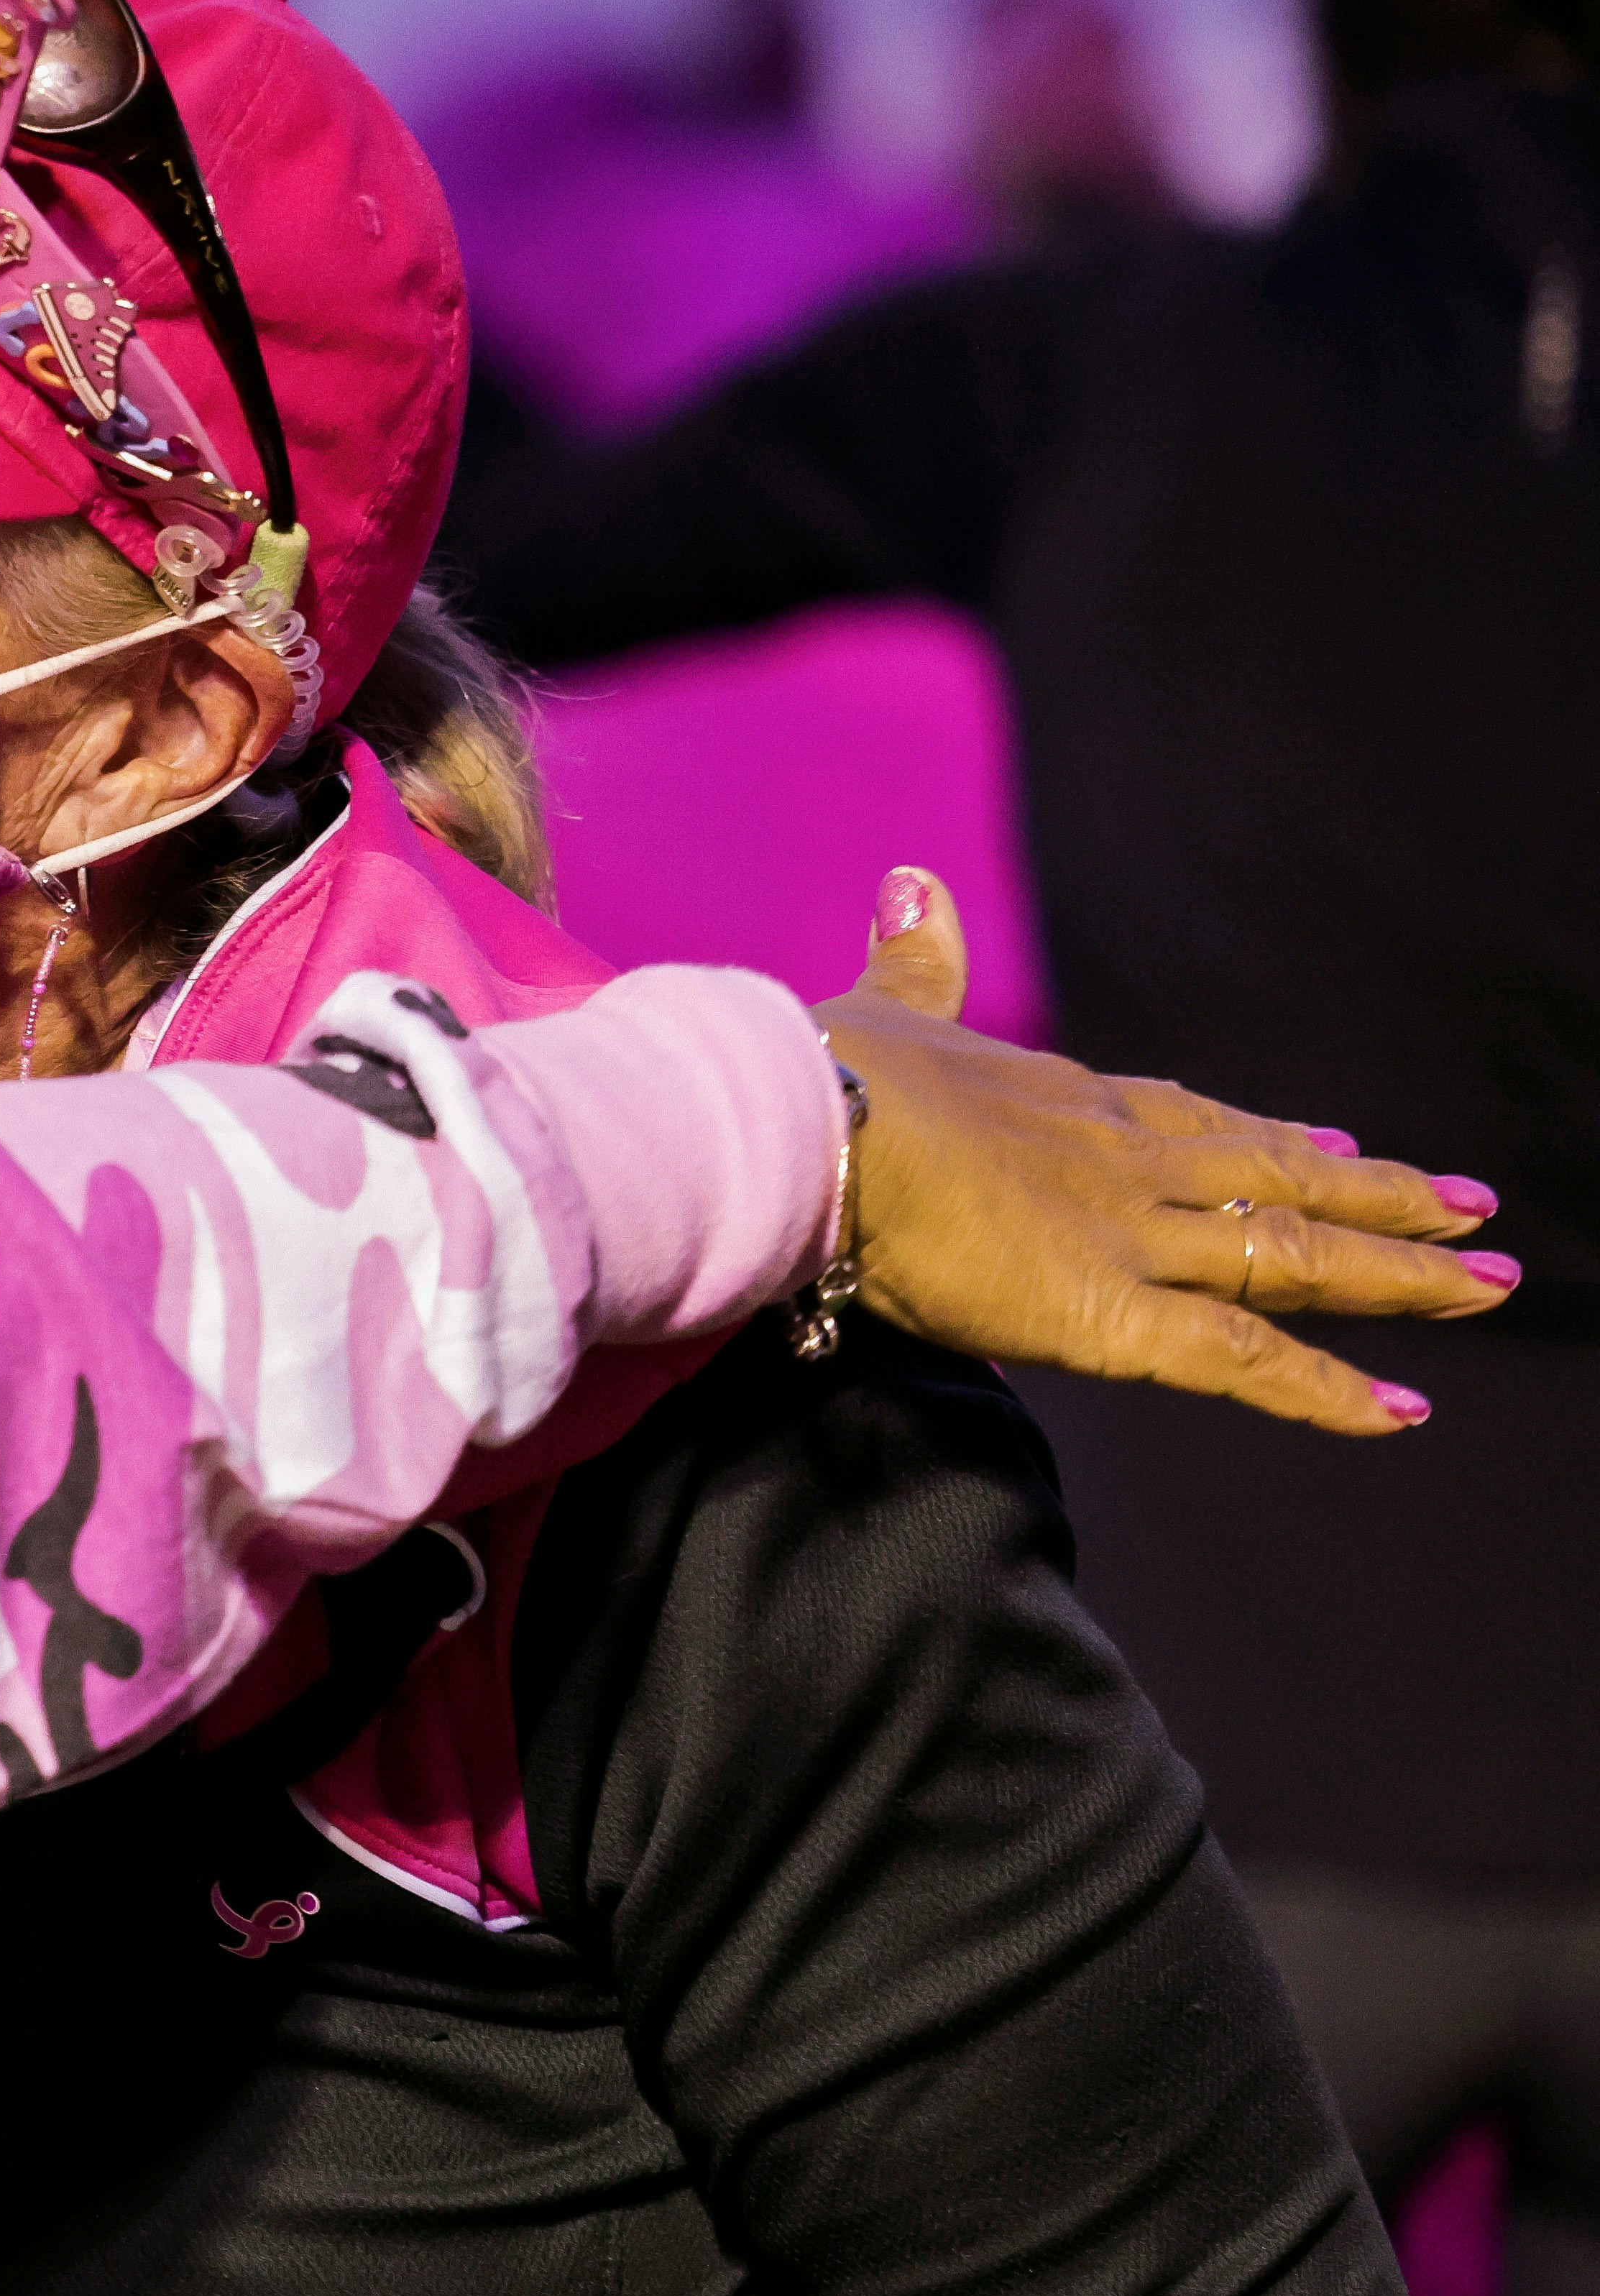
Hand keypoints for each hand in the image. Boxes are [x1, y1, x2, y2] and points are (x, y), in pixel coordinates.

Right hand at [818, 870, 1510, 1434]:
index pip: (1196, 1121)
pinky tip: (1401, 1412)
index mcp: (1070, 1102)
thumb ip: (913, 962)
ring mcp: (1131, 1236)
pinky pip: (1243, 1361)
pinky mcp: (1112, 1314)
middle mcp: (1126, 1163)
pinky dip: (1327, 1391)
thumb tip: (911, 884)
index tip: (1338, 1141)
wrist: (808, 1124)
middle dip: (1380, 1194)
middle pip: (1280, 1179)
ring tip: (1485, 1282)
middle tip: (1471, 1207)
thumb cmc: (820, 1071)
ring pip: (1293, 1258)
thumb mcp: (878, 1011)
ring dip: (1396, 1272)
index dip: (1271, 1137)